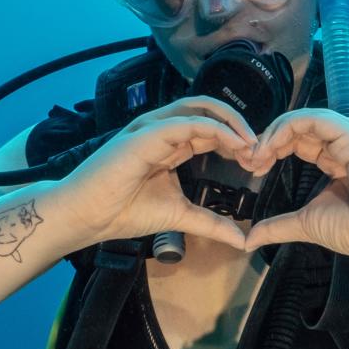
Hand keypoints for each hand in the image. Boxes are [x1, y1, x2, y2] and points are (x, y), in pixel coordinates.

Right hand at [65, 99, 256, 250]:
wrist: (88, 216)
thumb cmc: (123, 211)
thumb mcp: (180, 216)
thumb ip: (211, 223)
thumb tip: (241, 239)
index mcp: (170, 144)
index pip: (210, 130)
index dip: (236, 142)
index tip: (257, 163)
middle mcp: (162, 130)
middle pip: (210, 112)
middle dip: (239, 128)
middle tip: (261, 151)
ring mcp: (153, 128)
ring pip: (200, 109)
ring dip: (231, 123)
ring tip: (252, 143)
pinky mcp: (146, 134)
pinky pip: (187, 123)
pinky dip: (215, 129)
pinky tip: (233, 142)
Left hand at [242, 111, 348, 263]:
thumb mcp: (306, 224)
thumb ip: (278, 226)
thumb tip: (249, 239)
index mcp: (338, 160)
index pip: (301, 140)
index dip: (273, 148)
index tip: (252, 168)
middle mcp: (346, 144)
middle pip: (301, 127)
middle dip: (269, 139)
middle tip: (249, 159)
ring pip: (307, 118)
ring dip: (276, 131)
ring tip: (257, 152)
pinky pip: (317, 119)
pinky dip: (290, 126)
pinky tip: (272, 145)